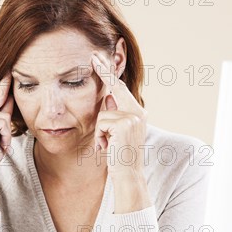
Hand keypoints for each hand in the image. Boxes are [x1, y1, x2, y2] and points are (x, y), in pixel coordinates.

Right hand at [0, 72, 13, 213]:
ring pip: (5, 115)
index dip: (3, 85)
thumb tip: (12, 100)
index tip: (10, 71)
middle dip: (7, 87)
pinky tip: (0, 145)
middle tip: (12, 71)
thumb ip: (4, 117)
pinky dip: (6, 136)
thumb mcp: (0, 133)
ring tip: (2, 144)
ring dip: (8, 133)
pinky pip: (3, 122)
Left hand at [91, 51, 147, 178]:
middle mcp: (138, 112)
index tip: (99, 59)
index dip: (110, 74)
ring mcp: (133, 117)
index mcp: (137, 113)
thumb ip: (114, 113)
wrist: (128, 175)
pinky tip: (107, 148)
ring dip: (99, 132)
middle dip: (104, 71)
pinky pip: (101, 123)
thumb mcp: (115, 133)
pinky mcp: (124, 124)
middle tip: (93, 55)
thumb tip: (109, 95)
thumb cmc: (119, 156)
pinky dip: (99, 137)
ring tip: (107, 146)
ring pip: (102, 113)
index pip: (121, 89)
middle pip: (115, 87)